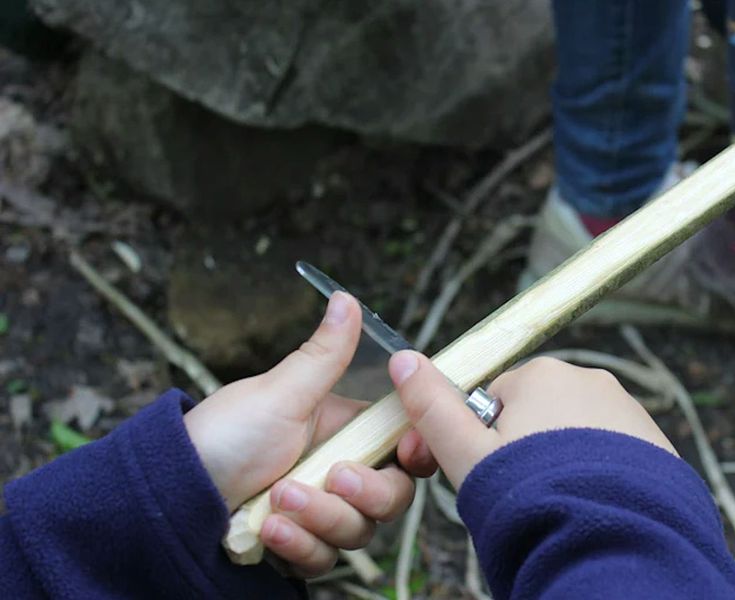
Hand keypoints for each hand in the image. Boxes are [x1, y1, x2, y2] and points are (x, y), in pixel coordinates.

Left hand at [184, 292, 435, 576]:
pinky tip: (267, 530)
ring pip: (359, 532)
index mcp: (345, 431)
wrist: (170, 494)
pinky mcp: (300, 548)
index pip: (404, 446)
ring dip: (320, 518)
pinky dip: (297, 545)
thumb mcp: (280, 394)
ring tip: (277, 499)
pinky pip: (323, 559)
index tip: (408, 451)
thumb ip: (325, 355)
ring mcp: (321, 515)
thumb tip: (346, 298)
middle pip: (392, 497)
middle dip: (365, 493)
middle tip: (334, 479)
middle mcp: (339, 474)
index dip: (415, 453)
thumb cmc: (222, 435)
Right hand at [387, 351, 675, 488]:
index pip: (495, 400)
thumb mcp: (467, 454)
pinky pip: (612, 452)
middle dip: (523, 451)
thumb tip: (403, 360)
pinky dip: (597, 474)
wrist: (610, 538)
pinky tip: (588, 502)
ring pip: (575, 435)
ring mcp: (627, 410)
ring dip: (561, 462)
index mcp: (540, 375)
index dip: (480, 441)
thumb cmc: (531, 497)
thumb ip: (433, 407)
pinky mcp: (655, 442)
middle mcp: (589, 381)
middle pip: (538, 415)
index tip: (482, 474)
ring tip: (555, 501)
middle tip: (518, 494)